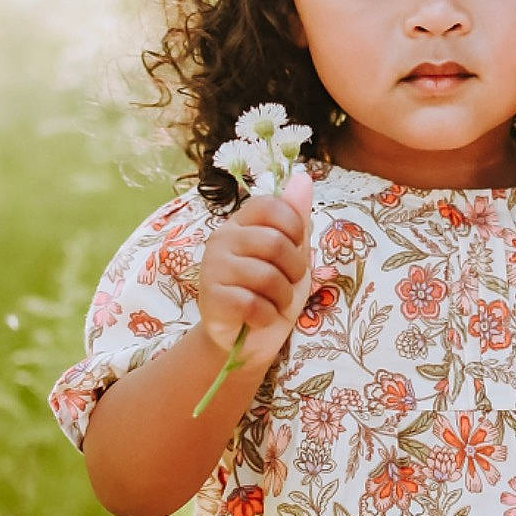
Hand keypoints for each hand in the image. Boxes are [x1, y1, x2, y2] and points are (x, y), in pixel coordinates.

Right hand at [198, 166, 312, 374]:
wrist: (248, 338)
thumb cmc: (271, 290)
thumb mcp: (292, 252)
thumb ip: (296, 216)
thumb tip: (303, 177)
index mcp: (241, 221)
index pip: (271, 205)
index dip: (294, 226)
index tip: (297, 246)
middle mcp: (222, 238)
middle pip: (274, 243)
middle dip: (295, 269)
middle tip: (288, 283)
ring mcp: (213, 267)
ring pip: (267, 276)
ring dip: (283, 297)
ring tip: (274, 302)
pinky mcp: (211, 298)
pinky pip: (252, 304)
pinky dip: (267, 316)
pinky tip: (260, 317)